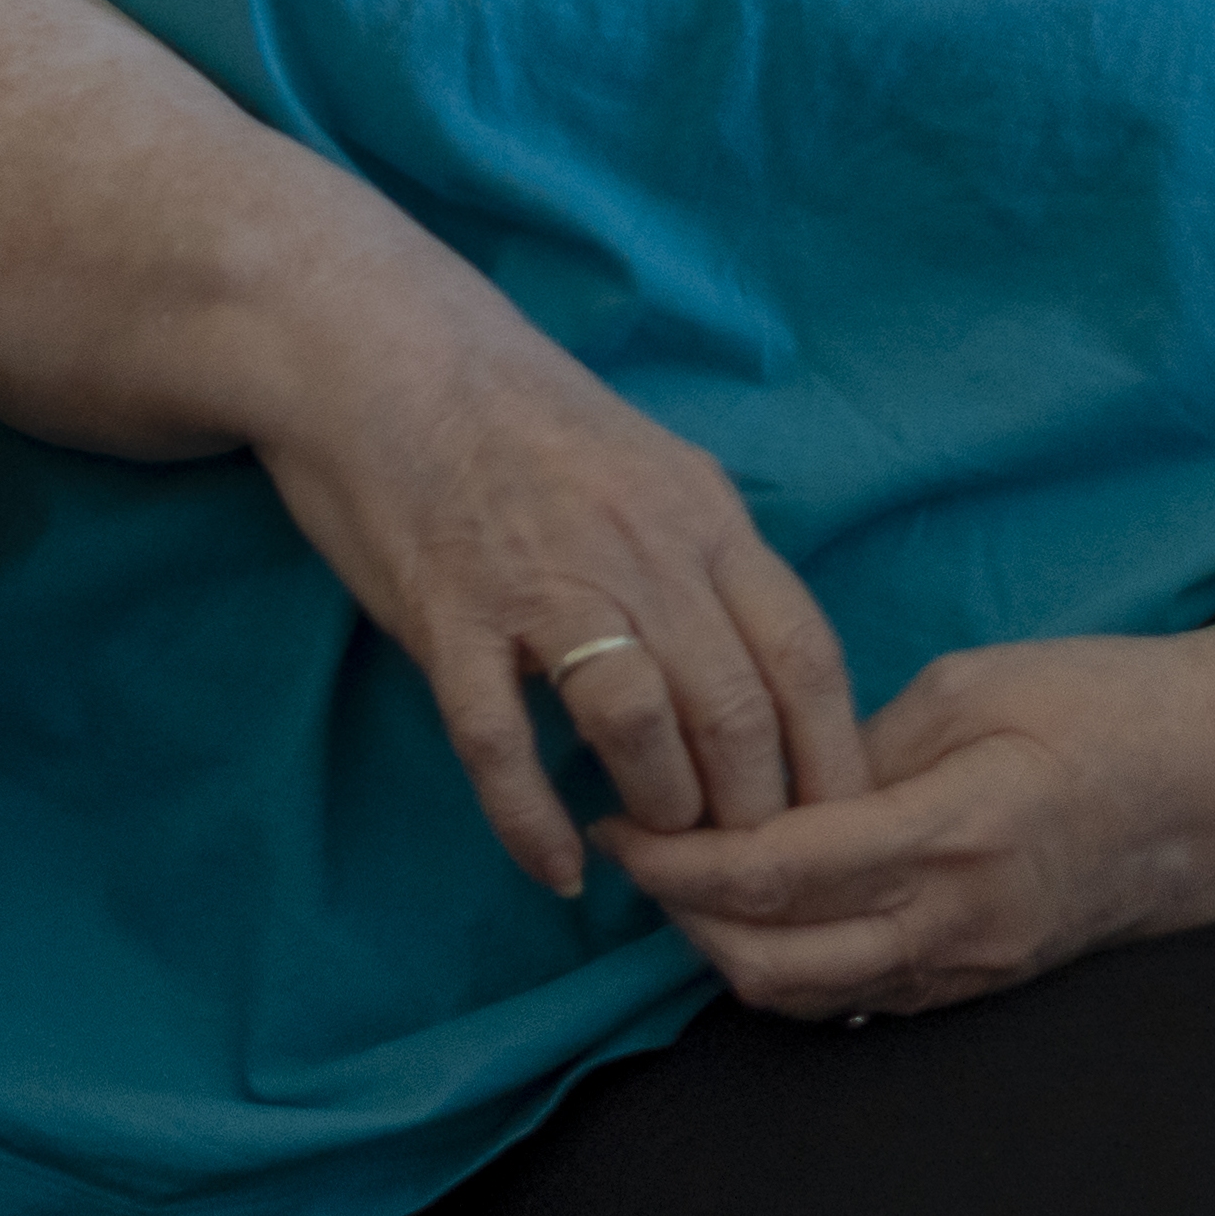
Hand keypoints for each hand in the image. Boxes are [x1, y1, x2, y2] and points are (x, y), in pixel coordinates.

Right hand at [250, 304, 867, 898]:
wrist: (380, 348)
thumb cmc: (518, 414)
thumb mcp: (650, 464)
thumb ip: (707, 557)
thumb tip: (764, 665)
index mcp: (701, 515)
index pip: (806, 658)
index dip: (831, 761)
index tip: (833, 831)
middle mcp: (640, 550)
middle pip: (735, 712)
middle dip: (752, 815)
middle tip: (741, 866)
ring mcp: (542, 582)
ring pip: (638, 729)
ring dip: (660, 813)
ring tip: (653, 844)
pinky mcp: (449, 613)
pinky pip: (499, 742)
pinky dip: (532, 822)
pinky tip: (556, 867)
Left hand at [603, 627, 1214, 1017]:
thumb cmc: (1108, 704)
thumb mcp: (972, 686)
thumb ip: (862, 742)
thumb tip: (770, 777)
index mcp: (953, 833)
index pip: (776, 872)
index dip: (678, 858)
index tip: (619, 820)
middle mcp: (959, 922)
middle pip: (772, 961)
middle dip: (680, 916)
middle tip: (634, 847)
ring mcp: (974, 966)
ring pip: (809, 996)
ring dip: (727, 948)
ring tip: (681, 875)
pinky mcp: (984, 980)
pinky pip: (859, 996)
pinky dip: (788, 962)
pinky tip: (758, 903)